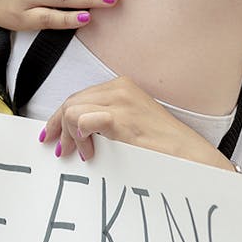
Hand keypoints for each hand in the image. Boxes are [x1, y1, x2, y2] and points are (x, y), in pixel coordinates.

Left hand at [38, 78, 229, 170]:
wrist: (189, 155)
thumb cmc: (164, 144)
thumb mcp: (132, 122)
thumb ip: (106, 119)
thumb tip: (77, 131)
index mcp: (123, 86)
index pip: (80, 96)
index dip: (60, 117)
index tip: (52, 134)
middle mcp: (120, 89)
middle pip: (71, 101)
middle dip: (58, 126)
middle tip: (60, 150)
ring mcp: (121, 102)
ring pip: (71, 110)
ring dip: (69, 135)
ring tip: (83, 154)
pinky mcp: (121, 119)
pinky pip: (81, 120)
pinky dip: (78, 136)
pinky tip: (89, 150)